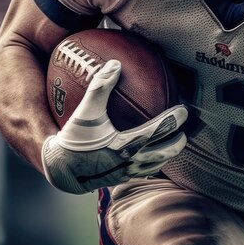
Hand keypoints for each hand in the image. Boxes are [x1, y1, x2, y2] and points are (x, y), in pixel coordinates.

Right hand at [41, 60, 187, 193]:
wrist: (58, 169)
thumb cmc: (72, 139)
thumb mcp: (86, 111)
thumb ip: (100, 86)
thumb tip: (115, 64)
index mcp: (127, 144)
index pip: (159, 130)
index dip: (174, 120)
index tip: (184, 110)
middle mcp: (130, 161)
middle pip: (164, 153)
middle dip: (177, 143)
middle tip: (185, 133)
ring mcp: (125, 173)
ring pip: (154, 166)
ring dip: (166, 156)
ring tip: (172, 147)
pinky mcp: (117, 180)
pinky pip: (140, 174)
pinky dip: (149, 166)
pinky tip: (147, 159)